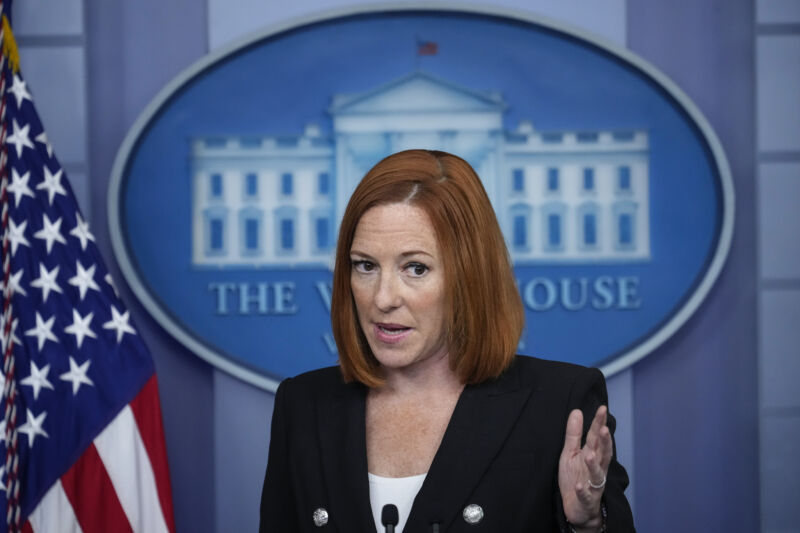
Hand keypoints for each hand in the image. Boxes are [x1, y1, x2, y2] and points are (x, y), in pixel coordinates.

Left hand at [558, 406, 611, 529]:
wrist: (578, 508)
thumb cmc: (575, 477)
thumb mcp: (570, 453)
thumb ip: (574, 434)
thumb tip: (577, 411)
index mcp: (592, 455)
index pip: (596, 437)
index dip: (599, 423)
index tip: (602, 408)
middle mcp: (596, 468)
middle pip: (603, 454)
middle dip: (604, 442)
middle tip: (604, 429)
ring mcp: (593, 485)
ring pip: (597, 474)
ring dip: (593, 465)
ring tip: (589, 455)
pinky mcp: (587, 500)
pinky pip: (586, 495)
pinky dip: (583, 491)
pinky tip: (579, 486)